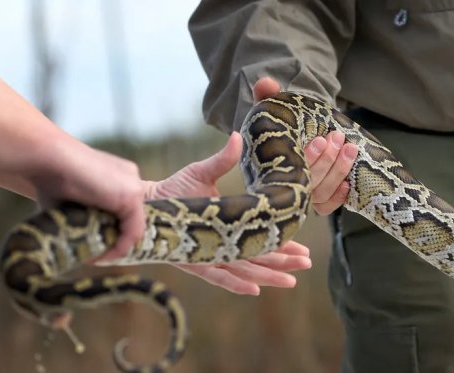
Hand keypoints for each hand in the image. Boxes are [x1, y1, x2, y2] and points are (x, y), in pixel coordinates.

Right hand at [36, 142, 146, 263]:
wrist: (46, 159)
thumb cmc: (49, 180)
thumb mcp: (73, 201)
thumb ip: (86, 216)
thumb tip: (84, 244)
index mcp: (120, 177)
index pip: (131, 210)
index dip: (120, 232)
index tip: (103, 249)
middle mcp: (132, 179)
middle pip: (135, 219)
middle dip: (119, 241)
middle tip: (101, 258)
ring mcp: (134, 186)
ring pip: (135, 226)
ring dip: (118, 247)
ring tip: (98, 260)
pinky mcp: (132, 195)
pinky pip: (134, 230)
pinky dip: (119, 247)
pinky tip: (100, 257)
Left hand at [145, 132, 311, 294]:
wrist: (146, 203)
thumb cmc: (174, 189)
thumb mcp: (202, 173)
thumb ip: (223, 159)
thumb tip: (238, 136)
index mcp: (230, 226)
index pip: (262, 236)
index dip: (284, 242)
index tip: (304, 246)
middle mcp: (223, 244)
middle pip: (260, 256)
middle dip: (284, 261)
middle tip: (307, 263)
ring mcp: (210, 254)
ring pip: (245, 268)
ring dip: (269, 275)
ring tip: (291, 281)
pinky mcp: (193, 261)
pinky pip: (217, 276)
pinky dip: (236, 283)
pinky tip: (255, 290)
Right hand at [253, 77, 356, 215]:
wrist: (290, 133)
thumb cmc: (281, 124)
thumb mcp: (273, 108)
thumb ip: (267, 95)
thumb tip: (266, 83)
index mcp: (267, 162)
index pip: (287, 168)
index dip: (307, 157)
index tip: (320, 139)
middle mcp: (281, 182)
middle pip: (307, 182)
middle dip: (326, 161)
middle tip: (337, 138)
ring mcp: (298, 193)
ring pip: (319, 193)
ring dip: (337, 172)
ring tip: (350, 149)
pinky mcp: (312, 200)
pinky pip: (324, 207)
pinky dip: (337, 198)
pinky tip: (348, 184)